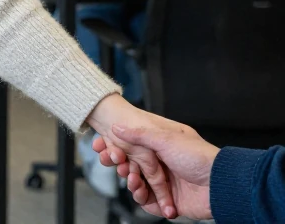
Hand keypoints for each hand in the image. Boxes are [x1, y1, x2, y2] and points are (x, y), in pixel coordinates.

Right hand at [93, 121, 216, 219]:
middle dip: (124, 168)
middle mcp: (164, 166)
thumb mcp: (166, 139)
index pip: (135, 149)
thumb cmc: (199, 158)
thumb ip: (140, 134)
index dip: (121, 150)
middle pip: (134, 168)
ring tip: (133, 181)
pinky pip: (149, 202)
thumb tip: (118, 127)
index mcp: (163, 148)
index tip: (110, 150)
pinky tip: (142, 193)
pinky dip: (142, 199)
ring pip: (139, 185)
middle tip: (120, 166)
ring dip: (132, 183)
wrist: (220, 184)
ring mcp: (166, 184)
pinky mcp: (168, 202)